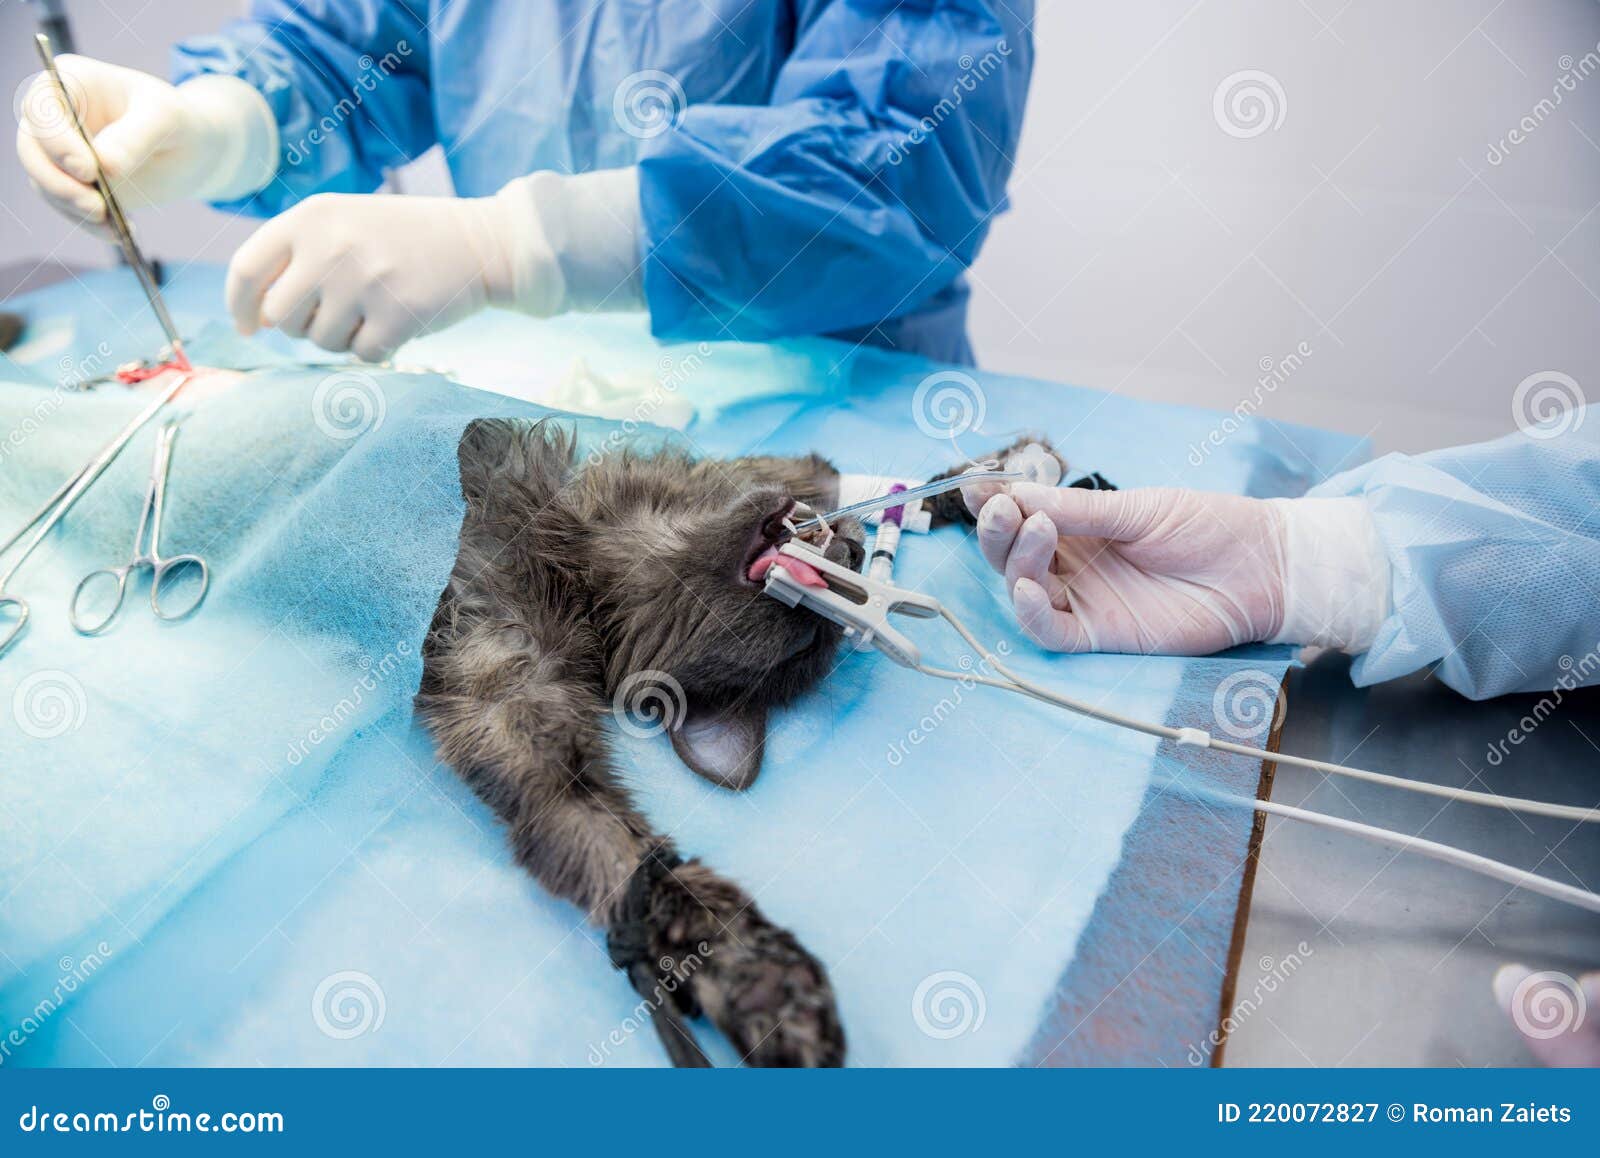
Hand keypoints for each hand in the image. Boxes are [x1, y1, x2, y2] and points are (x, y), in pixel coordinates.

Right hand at [15, 56, 273, 227]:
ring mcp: (60, 152)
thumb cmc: (176, 120)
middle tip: (96, 208)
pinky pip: (67, 207)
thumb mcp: (166, 118)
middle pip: (32, 149)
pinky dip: (89, 224)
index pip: (42, 109)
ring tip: (113, 224)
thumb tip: (104, 167)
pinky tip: (118, 232)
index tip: (89, 170)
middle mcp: (55, 116)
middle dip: (58, 183)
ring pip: (45, 183)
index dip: (57, 141)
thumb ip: (134, 138)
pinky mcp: (73, 184)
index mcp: (71, 81)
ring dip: (73, 208)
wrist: (191, 150)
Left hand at [225, 169, 643, 362]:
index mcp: (310, 217)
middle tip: (336, 314)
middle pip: (282, 317)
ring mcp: (364, 282)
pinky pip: (362, 356)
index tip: (249, 328)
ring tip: (374, 310)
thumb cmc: (404, 237)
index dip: (240, 306)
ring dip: (344, 338)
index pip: (246, 269)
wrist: (479, 242)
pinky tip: (398, 321)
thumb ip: (297, 255)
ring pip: (322, 341)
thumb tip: (257, 316)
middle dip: (303, 326)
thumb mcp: (344, 222)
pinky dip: (378, 348)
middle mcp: (331, 247)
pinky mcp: (397, 315)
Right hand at [963, 482, 1288, 654]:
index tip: (976, 486)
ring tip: (1035, 529)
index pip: (1022, 516)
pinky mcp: (1100, 635)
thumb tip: (1018, 492)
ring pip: (1023, 588)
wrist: (1260, 567)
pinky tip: (1027, 588)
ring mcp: (1084, 599)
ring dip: (1017, 560)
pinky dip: (1030, 613)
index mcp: (1079, 528)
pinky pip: (1050, 631)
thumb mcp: (1139, 508)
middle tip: (1004, 508)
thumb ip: (1078, 509)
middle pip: (1012, 554)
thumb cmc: (1208, 528)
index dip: (995, 503)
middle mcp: (1073, 564)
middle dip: (998, 529)